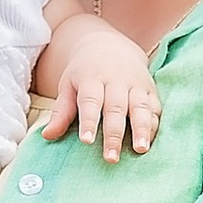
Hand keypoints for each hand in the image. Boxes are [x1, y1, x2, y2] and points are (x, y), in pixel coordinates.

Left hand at [35, 23, 160, 162]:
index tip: (86, 141)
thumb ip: (61, 111)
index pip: (90, 101)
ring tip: (140, 149)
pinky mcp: (150, 88)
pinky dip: (153, 124)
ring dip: (141, 129)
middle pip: (116, 108)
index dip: (88, 121)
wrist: (109, 45)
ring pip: (140, 107)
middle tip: (111, 158)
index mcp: (92, 78)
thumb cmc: (84, 72)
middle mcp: (116, 80)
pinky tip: (150, 142)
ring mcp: (135, 84)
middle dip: (114, 134)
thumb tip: (48, 135)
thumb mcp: (68, 85)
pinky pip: (154, 107)